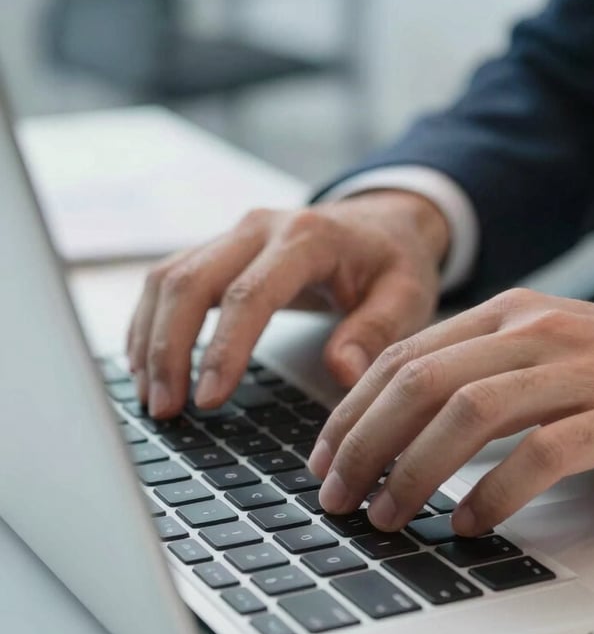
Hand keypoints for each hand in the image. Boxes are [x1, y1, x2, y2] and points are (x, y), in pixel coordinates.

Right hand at [126, 191, 449, 417]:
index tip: (208, 400)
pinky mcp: (219, 248)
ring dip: (150, 339)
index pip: (250, 294)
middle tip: (165, 409)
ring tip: (151, 397)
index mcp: (307, 238)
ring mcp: (234, 234)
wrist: (382, 224)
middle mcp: (260, 228)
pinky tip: (146, 362)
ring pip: (169, 278)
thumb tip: (343, 374)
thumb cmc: (394, 264)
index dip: (223, 348)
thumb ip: (376, 333)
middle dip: (169, 350)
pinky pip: (169, 278)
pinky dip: (150, 321)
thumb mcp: (407, 296)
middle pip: (191, 282)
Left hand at [309, 288, 593, 535]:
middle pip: (422, 382)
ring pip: (469, 414)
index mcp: (506, 314)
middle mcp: (534, 332)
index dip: (351, 410)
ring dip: (415, 471)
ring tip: (388, 516)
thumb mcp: (541, 351)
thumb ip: (476, 371)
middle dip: (366, 444)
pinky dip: (494, 492)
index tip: (324, 458)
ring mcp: (578, 370)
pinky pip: (540, 454)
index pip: (404, 357)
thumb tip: (397, 422)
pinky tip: (470, 523)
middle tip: (338, 496)